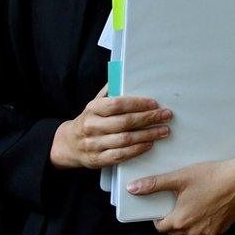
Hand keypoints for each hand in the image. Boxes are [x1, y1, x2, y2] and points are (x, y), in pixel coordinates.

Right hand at [50, 85, 171, 168]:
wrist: (68, 144)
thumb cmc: (90, 120)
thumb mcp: (96, 104)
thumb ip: (111, 92)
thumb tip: (126, 75)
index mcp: (92, 109)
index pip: (117, 104)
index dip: (137, 104)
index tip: (155, 103)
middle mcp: (91, 126)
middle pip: (124, 122)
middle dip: (148, 118)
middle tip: (166, 116)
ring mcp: (93, 144)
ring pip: (125, 139)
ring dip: (147, 135)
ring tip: (164, 131)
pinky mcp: (97, 159)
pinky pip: (120, 155)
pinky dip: (137, 150)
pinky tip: (149, 144)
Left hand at [128, 153, 234, 234]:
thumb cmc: (214, 177)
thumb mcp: (181, 177)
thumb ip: (155, 184)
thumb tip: (134, 188)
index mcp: (180, 220)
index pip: (161, 227)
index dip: (159, 217)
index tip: (164, 207)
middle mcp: (194, 230)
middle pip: (176, 230)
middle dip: (175, 219)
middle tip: (181, 201)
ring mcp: (209, 231)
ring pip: (192, 230)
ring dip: (191, 220)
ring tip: (198, 201)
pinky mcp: (222, 228)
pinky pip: (208, 228)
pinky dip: (206, 220)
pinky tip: (211, 205)